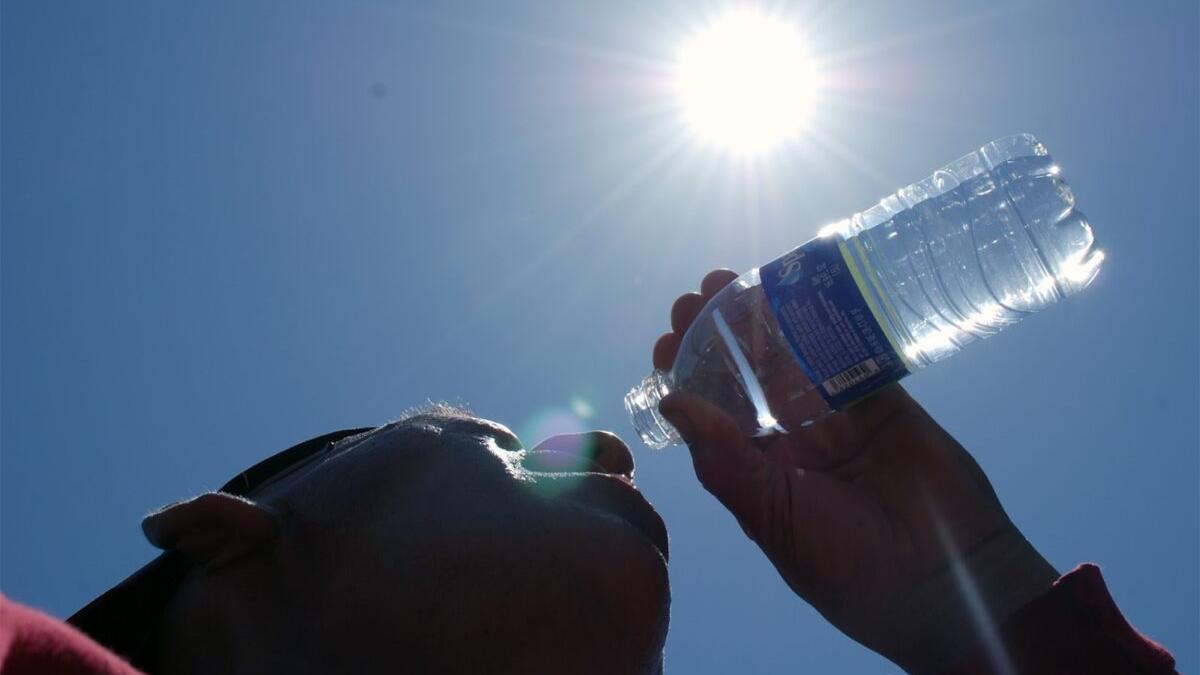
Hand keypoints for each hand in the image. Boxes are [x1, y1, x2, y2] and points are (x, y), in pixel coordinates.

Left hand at [654, 269, 1057, 673]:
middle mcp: (792, 437)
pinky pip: (851, 351)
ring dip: (765, 317)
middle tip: (697, 294)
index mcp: (757, 469)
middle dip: (719, 331)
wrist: (943, 580)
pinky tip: (803, 291)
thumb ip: (722, 460)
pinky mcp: (884, 399)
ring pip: (793, 354)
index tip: (667, 339)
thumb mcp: (771, 517)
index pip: (711, 409)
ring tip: (734, 280)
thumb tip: (670, 402)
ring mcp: (838, 415)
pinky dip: (829, 321)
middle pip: (747, 372)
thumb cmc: (846, 564)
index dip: (687, 373)